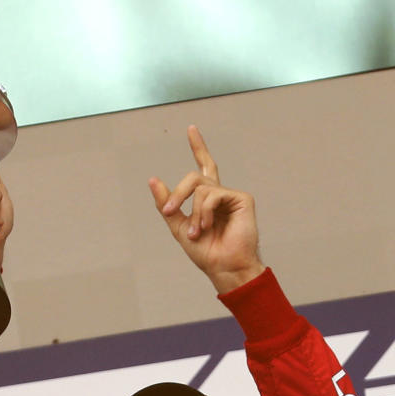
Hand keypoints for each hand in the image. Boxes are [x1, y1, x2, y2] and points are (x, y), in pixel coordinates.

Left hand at [149, 126, 263, 293]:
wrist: (223, 267)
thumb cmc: (206, 252)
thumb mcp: (179, 227)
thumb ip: (167, 204)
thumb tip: (152, 179)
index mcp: (208, 199)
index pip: (204, 167)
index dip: (198, 147)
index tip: (191, 129)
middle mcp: (220, 194)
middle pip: (194, 177)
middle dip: (178, 194)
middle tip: (170, 211)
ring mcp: (231, 195)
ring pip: (200, 187)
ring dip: (194, 212)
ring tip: (198, 231)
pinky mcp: (242, 198)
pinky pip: (213, 194)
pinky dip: (205, 211)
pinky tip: (207, 225)